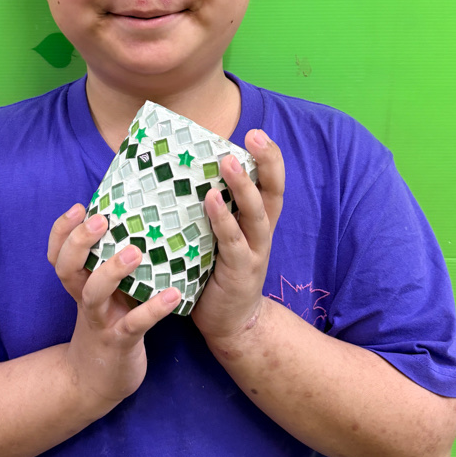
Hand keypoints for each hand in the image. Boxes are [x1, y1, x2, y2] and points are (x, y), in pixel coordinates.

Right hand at [47, 205, 181, 412]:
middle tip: (101, 220)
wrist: (97, 382)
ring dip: (111, 271)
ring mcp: (101, 321)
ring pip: (94, 294)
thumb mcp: (104, 295)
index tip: (79, 207)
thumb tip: (137, 222)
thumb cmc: (109, 326)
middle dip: (78, 242)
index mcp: (81, 285)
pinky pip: (134, 324)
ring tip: (134, 252)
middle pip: (67, 269)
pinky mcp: (121, 342)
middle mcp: (85, 300)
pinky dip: (153, 309)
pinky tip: (172, 295)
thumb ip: (112, 265)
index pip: (58, 255)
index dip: (62, 231)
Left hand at [191, 129, 284, 342]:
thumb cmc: (218, 272)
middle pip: (272, 192)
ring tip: (228, 162)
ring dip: (243, 187)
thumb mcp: (221, 236)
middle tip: (255, 136)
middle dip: (267, 163)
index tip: (257, 133)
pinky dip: (223, 220)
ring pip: (255, 214)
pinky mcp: (239, 271)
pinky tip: (210, 200)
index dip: (269, 158)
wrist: (232, 323)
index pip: (271, 184)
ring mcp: (254, 252)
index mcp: (258, 221)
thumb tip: (183, 172)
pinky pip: (233, 241)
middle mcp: (262, 232)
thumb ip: (214, 209)